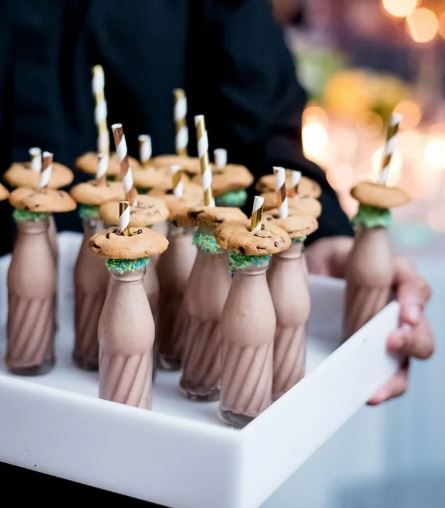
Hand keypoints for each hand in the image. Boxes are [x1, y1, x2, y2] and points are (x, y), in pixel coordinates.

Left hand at [306, 236, 433, 404]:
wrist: (313, 280)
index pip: (415, 289)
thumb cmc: (327, 264)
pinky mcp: (375, 359)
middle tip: (391, 343)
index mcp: (395, 281)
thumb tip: (329, 272)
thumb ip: (341, 256)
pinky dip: (382, 389)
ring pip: (408, 362)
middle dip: (412, 341)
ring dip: (397, 375)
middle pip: (421, 332)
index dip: (413, 301)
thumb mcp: (333, 253)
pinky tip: (369, 396)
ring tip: (378, 387)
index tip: (403, 314)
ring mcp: (389, 338)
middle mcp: (399, 313)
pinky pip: (388, 378)